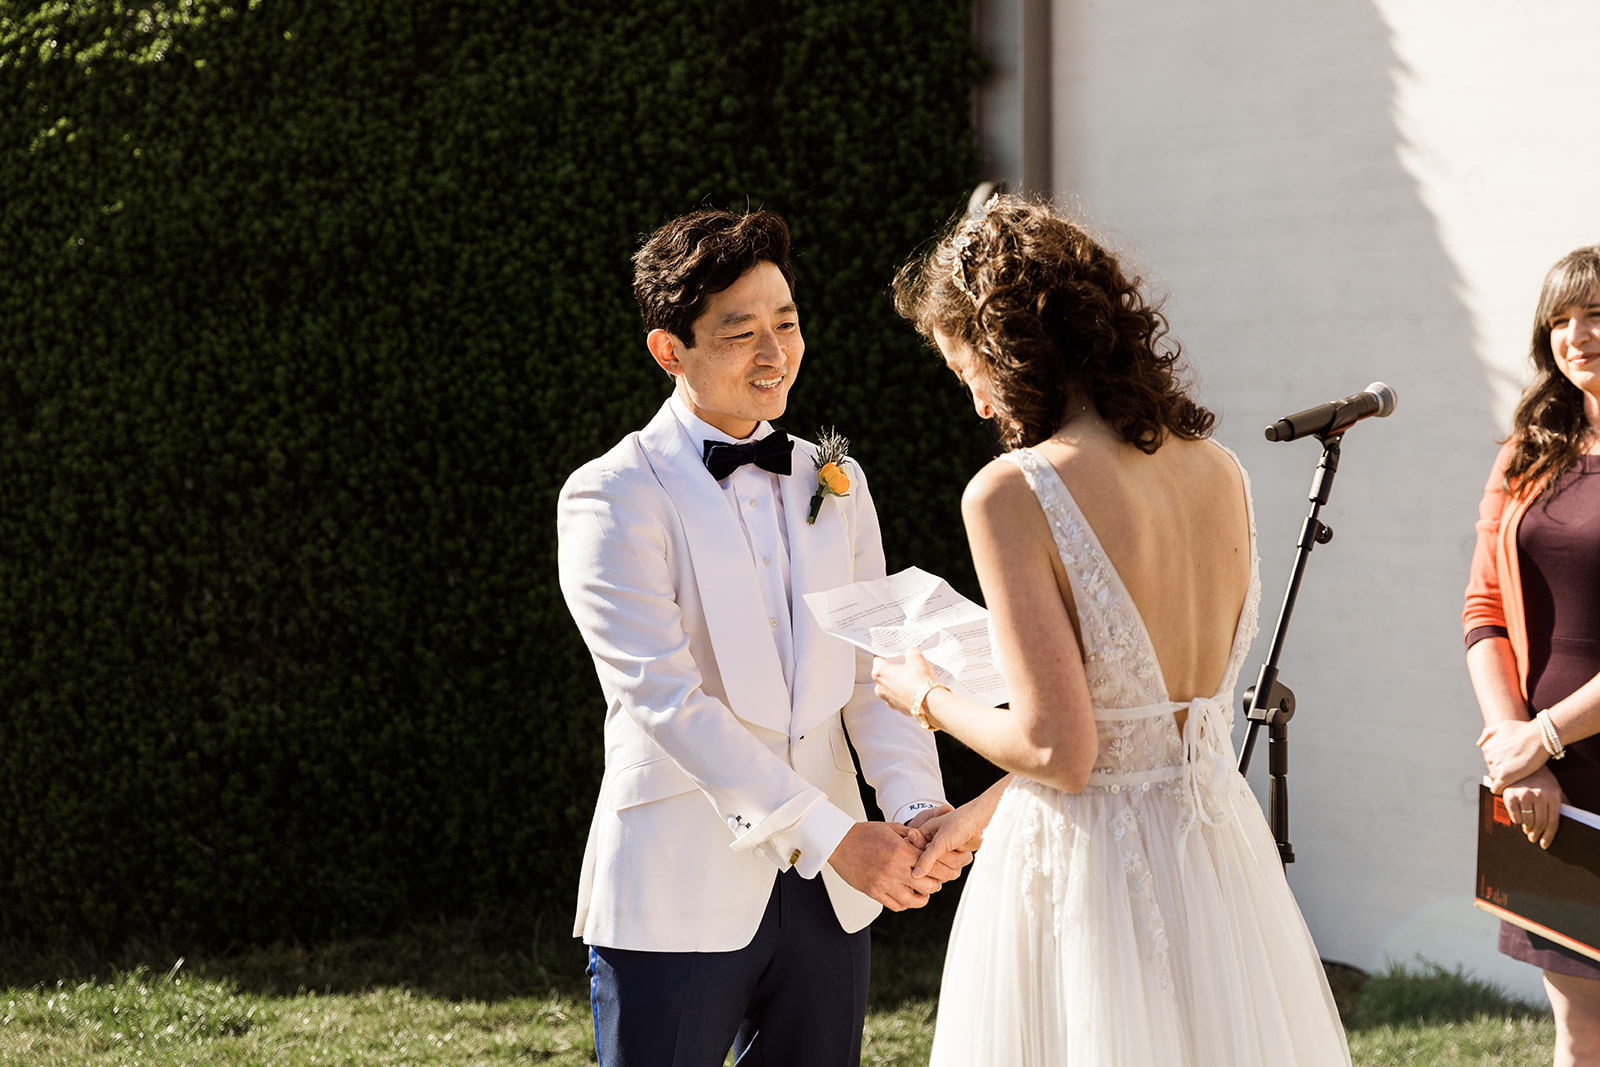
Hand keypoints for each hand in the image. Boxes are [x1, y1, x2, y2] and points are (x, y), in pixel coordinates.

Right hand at [827, 821, 942, 910]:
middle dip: (936, 884)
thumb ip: (911, 835)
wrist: (839, 842)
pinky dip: (905, 904)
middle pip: (927, 885)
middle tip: (937, 882)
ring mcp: (883, 882)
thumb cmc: (865, 833)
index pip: (931, 864)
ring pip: (912, 900)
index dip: (943, 869)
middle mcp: (893, 868)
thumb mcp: (891, 828)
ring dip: (922, 898)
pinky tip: (907, 898)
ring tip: (924, 894)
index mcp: (900, 850)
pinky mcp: (873, 892)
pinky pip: (895, 905)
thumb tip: (928, 843)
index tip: (946, 871)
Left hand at [872, 647, 937, 717]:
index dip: (887, 655)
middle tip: (906, 665)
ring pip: (891, 687)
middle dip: (894, 669)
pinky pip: (899, 697)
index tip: (894, 654)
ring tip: (914, 677)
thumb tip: (910, 653)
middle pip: (884, 674)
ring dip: (899, 682)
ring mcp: (888, 699)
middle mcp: (880, 688)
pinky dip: (905, 693)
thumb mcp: (916, 658)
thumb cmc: (919, 682)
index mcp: (879, 673)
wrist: (930, 703)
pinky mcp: (897, 708)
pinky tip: (915, 688)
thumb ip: (910, 652)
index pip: (878, 659)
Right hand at [910, 800, 991, 878]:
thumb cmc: (961, 823)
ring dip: (952, 859)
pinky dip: (958, 861)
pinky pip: (952, 866)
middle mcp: (934, 840)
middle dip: (942, 857)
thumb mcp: (940, 841)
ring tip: (958, 845)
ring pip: (941, 865)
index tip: (931, 854)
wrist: (983, 821)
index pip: (916, 851)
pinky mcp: (955, 854)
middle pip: (930, 861)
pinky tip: (963, 851)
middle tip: (950, 847)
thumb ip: (927, 858)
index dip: (922, 856)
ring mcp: (945, 848)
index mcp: (926, 831)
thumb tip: (916, 874)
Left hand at [1478, 718, 1547, 789]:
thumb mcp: (1503, 726)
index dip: (1500, 763)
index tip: (1509, 764)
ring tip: (1517, 776)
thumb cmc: (1525, 730)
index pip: (1489, 760)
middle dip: (1502, 770)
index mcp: (1486, 747)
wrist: (1540, 736)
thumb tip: (1479, 744)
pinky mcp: (1505, 776)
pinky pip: (1497, 788)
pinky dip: (1501, 790)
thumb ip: (1489, 733)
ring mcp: (1496, 767)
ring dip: (1504, 779)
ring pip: (1496, 778)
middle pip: (1492, 769)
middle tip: (1515, 769)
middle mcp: (1488, 757)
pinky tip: (1507, 790)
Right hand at [1499, 766, 1563, 848]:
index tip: (1544, 844)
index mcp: (1553, 795)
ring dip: (1527, 827)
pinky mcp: (1510, 795)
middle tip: (1534, 837)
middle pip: (1539, 824)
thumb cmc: (1541, 778)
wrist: (1521, 762)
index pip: (1553, 822)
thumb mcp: (1554, 789)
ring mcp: (1524, 795)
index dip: (1549, 836)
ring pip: (1527, 822)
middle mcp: (1539, 795)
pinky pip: (1515, 817)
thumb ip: (1561, 804)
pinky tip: (1519, 817)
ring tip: (1527, 827)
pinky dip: (1517, 821)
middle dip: (1537, 834)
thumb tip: (1568, 819)